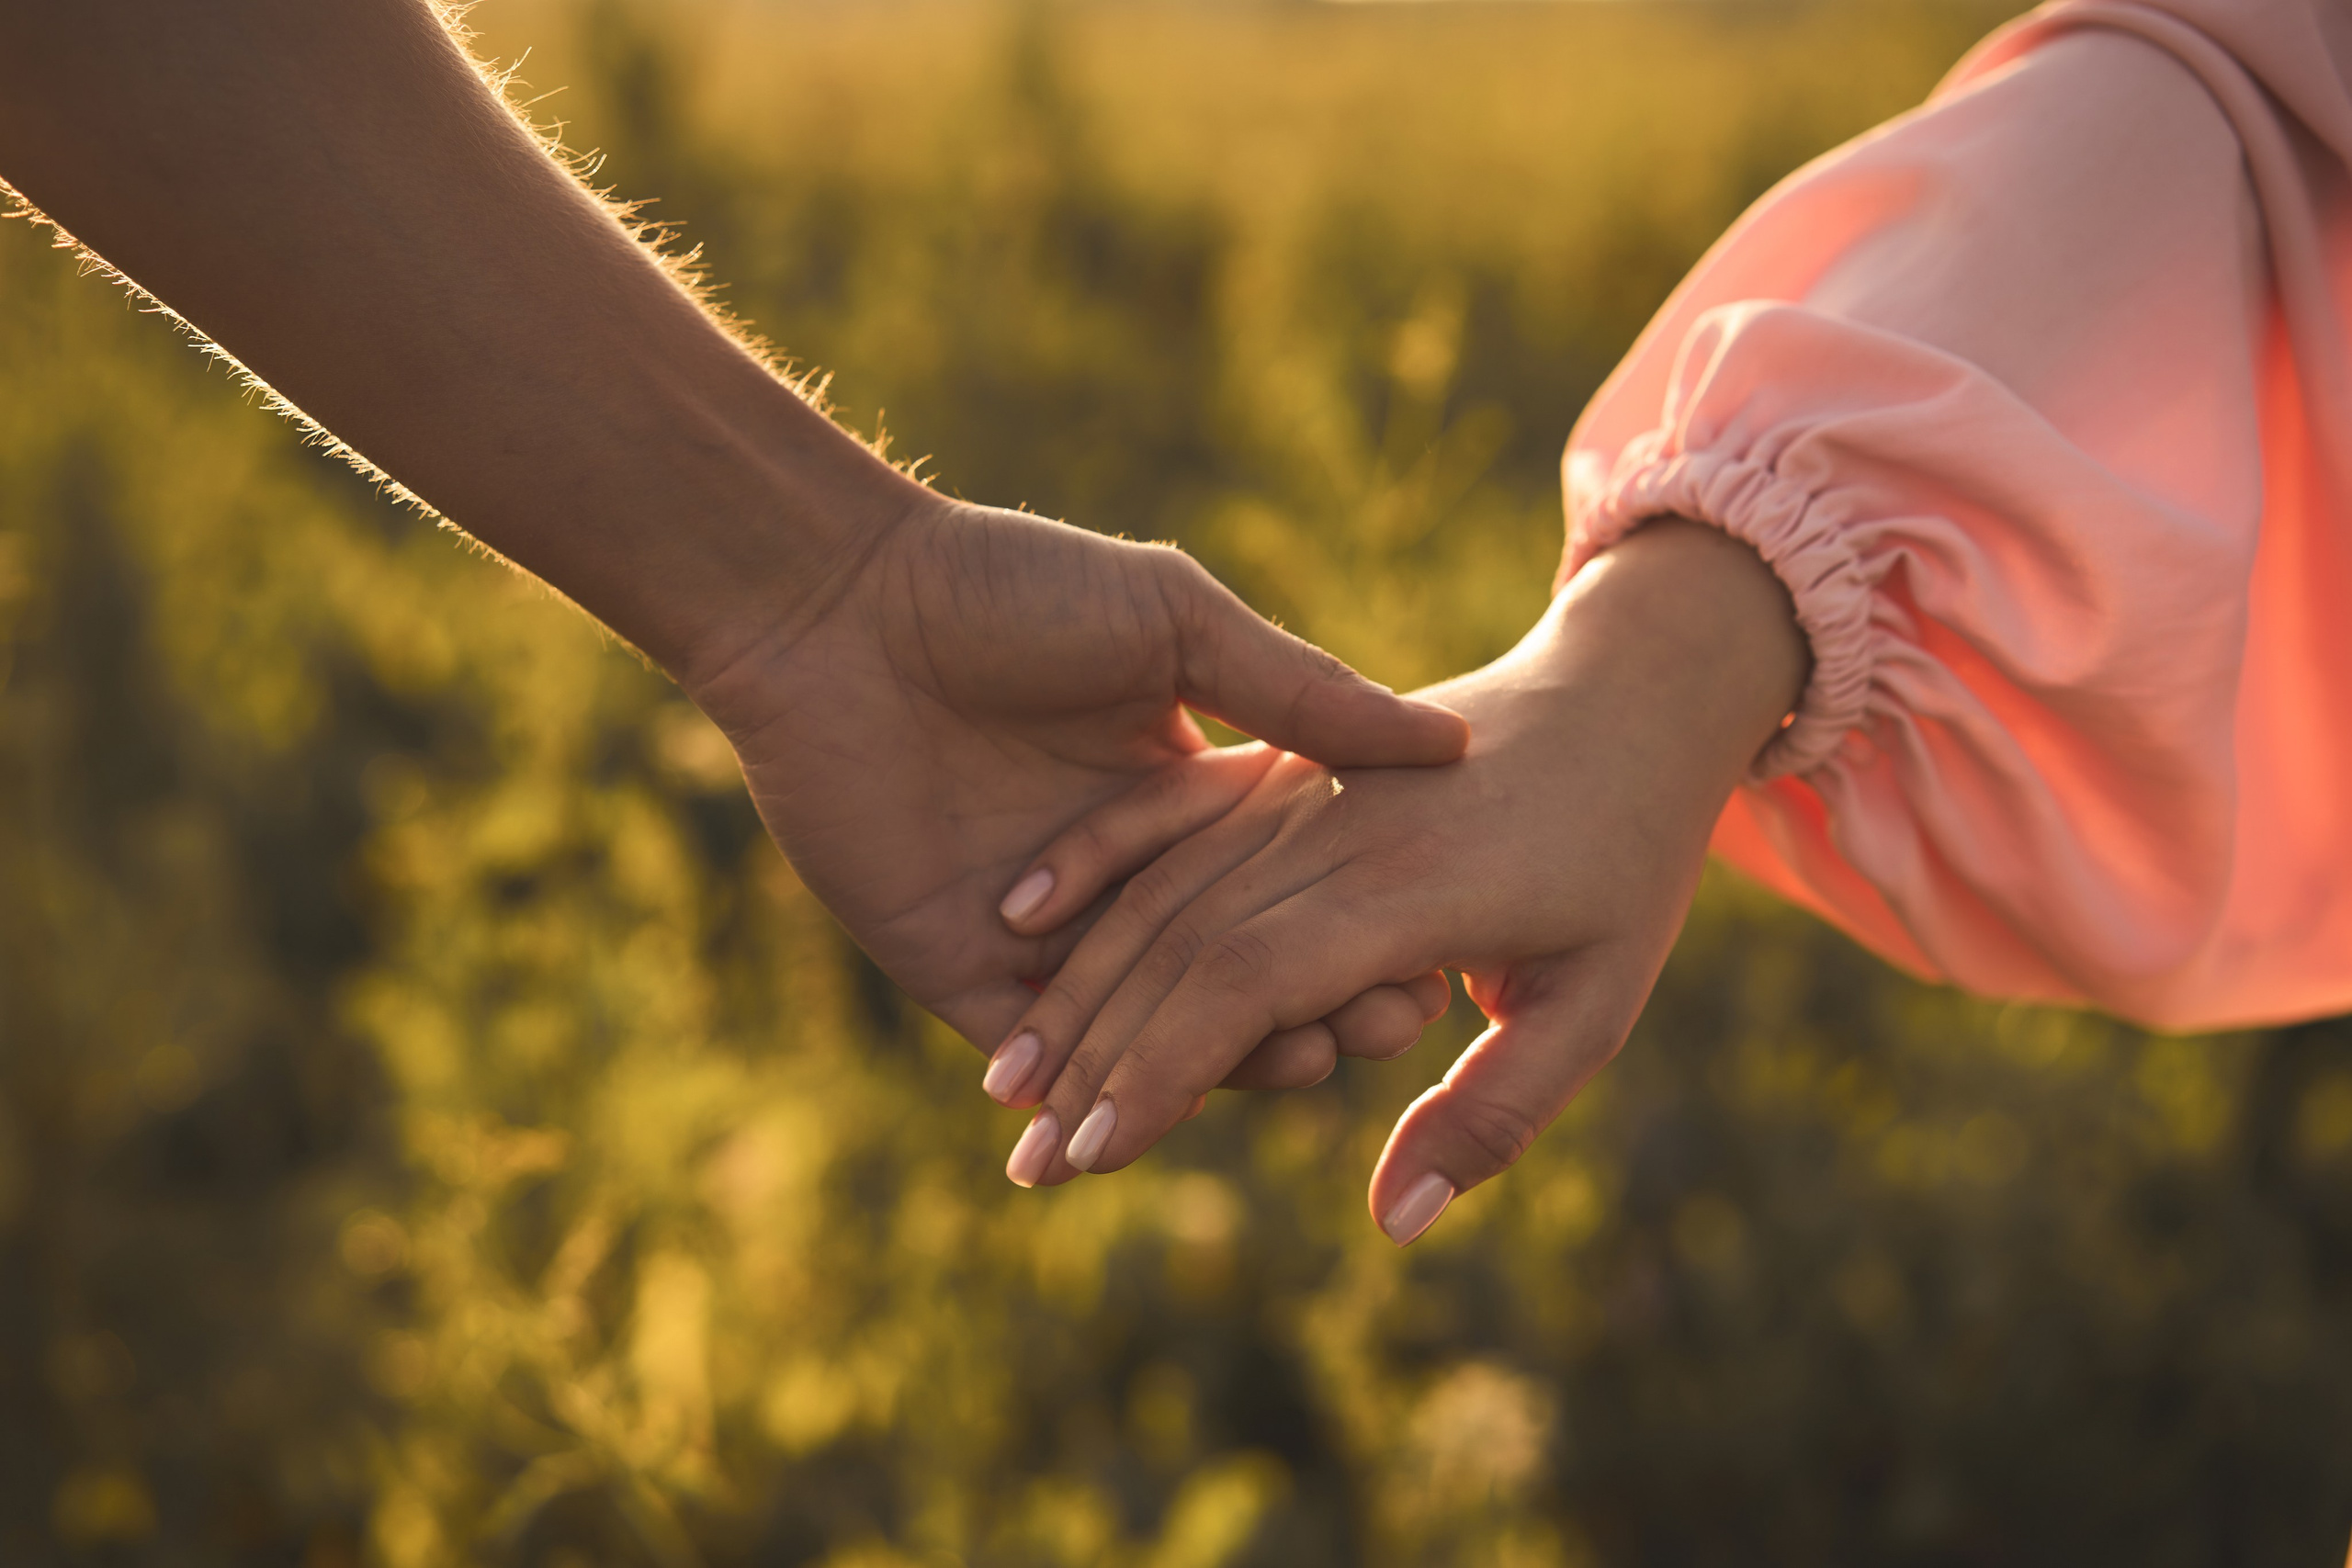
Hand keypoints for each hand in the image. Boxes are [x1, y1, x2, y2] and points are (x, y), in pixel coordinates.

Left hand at [682, 491, 1469, 1069]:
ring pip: (1145, 1025)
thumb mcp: (1179, 624)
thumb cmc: (1007, 589)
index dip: (1354, 916)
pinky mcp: (955, 969)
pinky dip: (1113, 1075)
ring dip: (1228, 1054)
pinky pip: (1043, 1046)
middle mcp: (1110, 873)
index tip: (1433, 940)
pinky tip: (1185, 1086)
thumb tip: (1446, 745)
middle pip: (1224, 968)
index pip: (1275, 884)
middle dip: (1311, 999)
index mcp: (1169, 790)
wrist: (836, 607)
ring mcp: (1036, 929)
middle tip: (1395, 1021)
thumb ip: (1299, 692)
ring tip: (1315, 1061)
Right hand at [993, 522, 1805, 1240]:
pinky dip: (1092, 863)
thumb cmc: (1624, 863)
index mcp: (1407, 891)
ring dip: (1077, 985)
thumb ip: (1492, 1114)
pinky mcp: (1279, 762)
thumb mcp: (1598, 1003)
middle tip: (1025, 1165)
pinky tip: (1021, 915)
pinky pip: (1167, 811)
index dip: (1163, 1070)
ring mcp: (1297, 788)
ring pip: (1159, 888)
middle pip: (1180, 946)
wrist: (1623, 695)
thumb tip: (1388, 1222)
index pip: (1248, 985)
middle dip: (1094, 1058)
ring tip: (1004, 1082)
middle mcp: (1330, 832)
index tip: (1095, 1151)